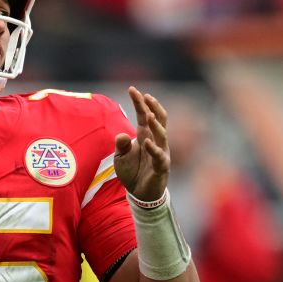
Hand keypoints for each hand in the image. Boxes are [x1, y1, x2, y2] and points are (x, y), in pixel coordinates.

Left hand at [114, 86, 169, 201]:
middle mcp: (155, 141)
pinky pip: (159, 156)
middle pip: (157, 120)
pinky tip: (147, 142)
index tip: (132, 89)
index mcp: (145, 135)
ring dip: (155, 125)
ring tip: (149, 114)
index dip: (139, 102)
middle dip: (152, 107)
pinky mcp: (161, 166)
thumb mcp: (120, 157)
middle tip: (145, 96)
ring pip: (161, 135)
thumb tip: (121, 135)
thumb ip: (121, 145)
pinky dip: (153, 149)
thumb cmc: (132, 171)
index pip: (143, 115)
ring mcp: (160, 152)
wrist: (141, 192)